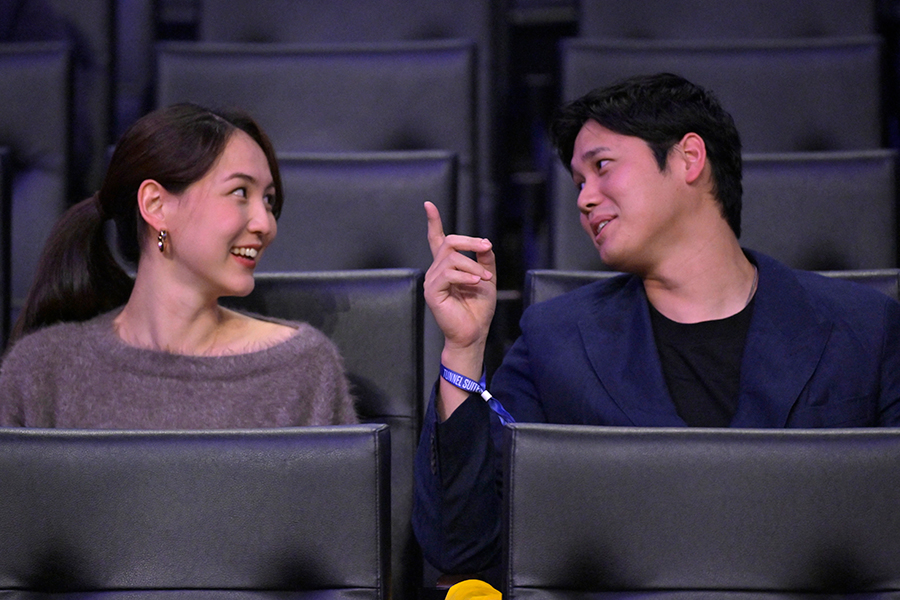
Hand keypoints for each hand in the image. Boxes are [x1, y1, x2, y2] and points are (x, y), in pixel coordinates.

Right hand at [424, 201, 496, 350]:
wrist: (474, 332)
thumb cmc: (478, 308)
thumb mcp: (487, 278)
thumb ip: (485, 260)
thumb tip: (485, 243)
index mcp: (447, 266)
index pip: (437, 240)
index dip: (433, 222)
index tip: (428, 205)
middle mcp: (436, 270)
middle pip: (449, 242)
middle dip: (470, 242)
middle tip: (486, 248)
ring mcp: (432, 281)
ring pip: (451, 258)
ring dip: (473, 265)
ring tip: (484, 279)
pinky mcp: (432, 292)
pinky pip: (448, 274)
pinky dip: (465, 275)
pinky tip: (476, 282)